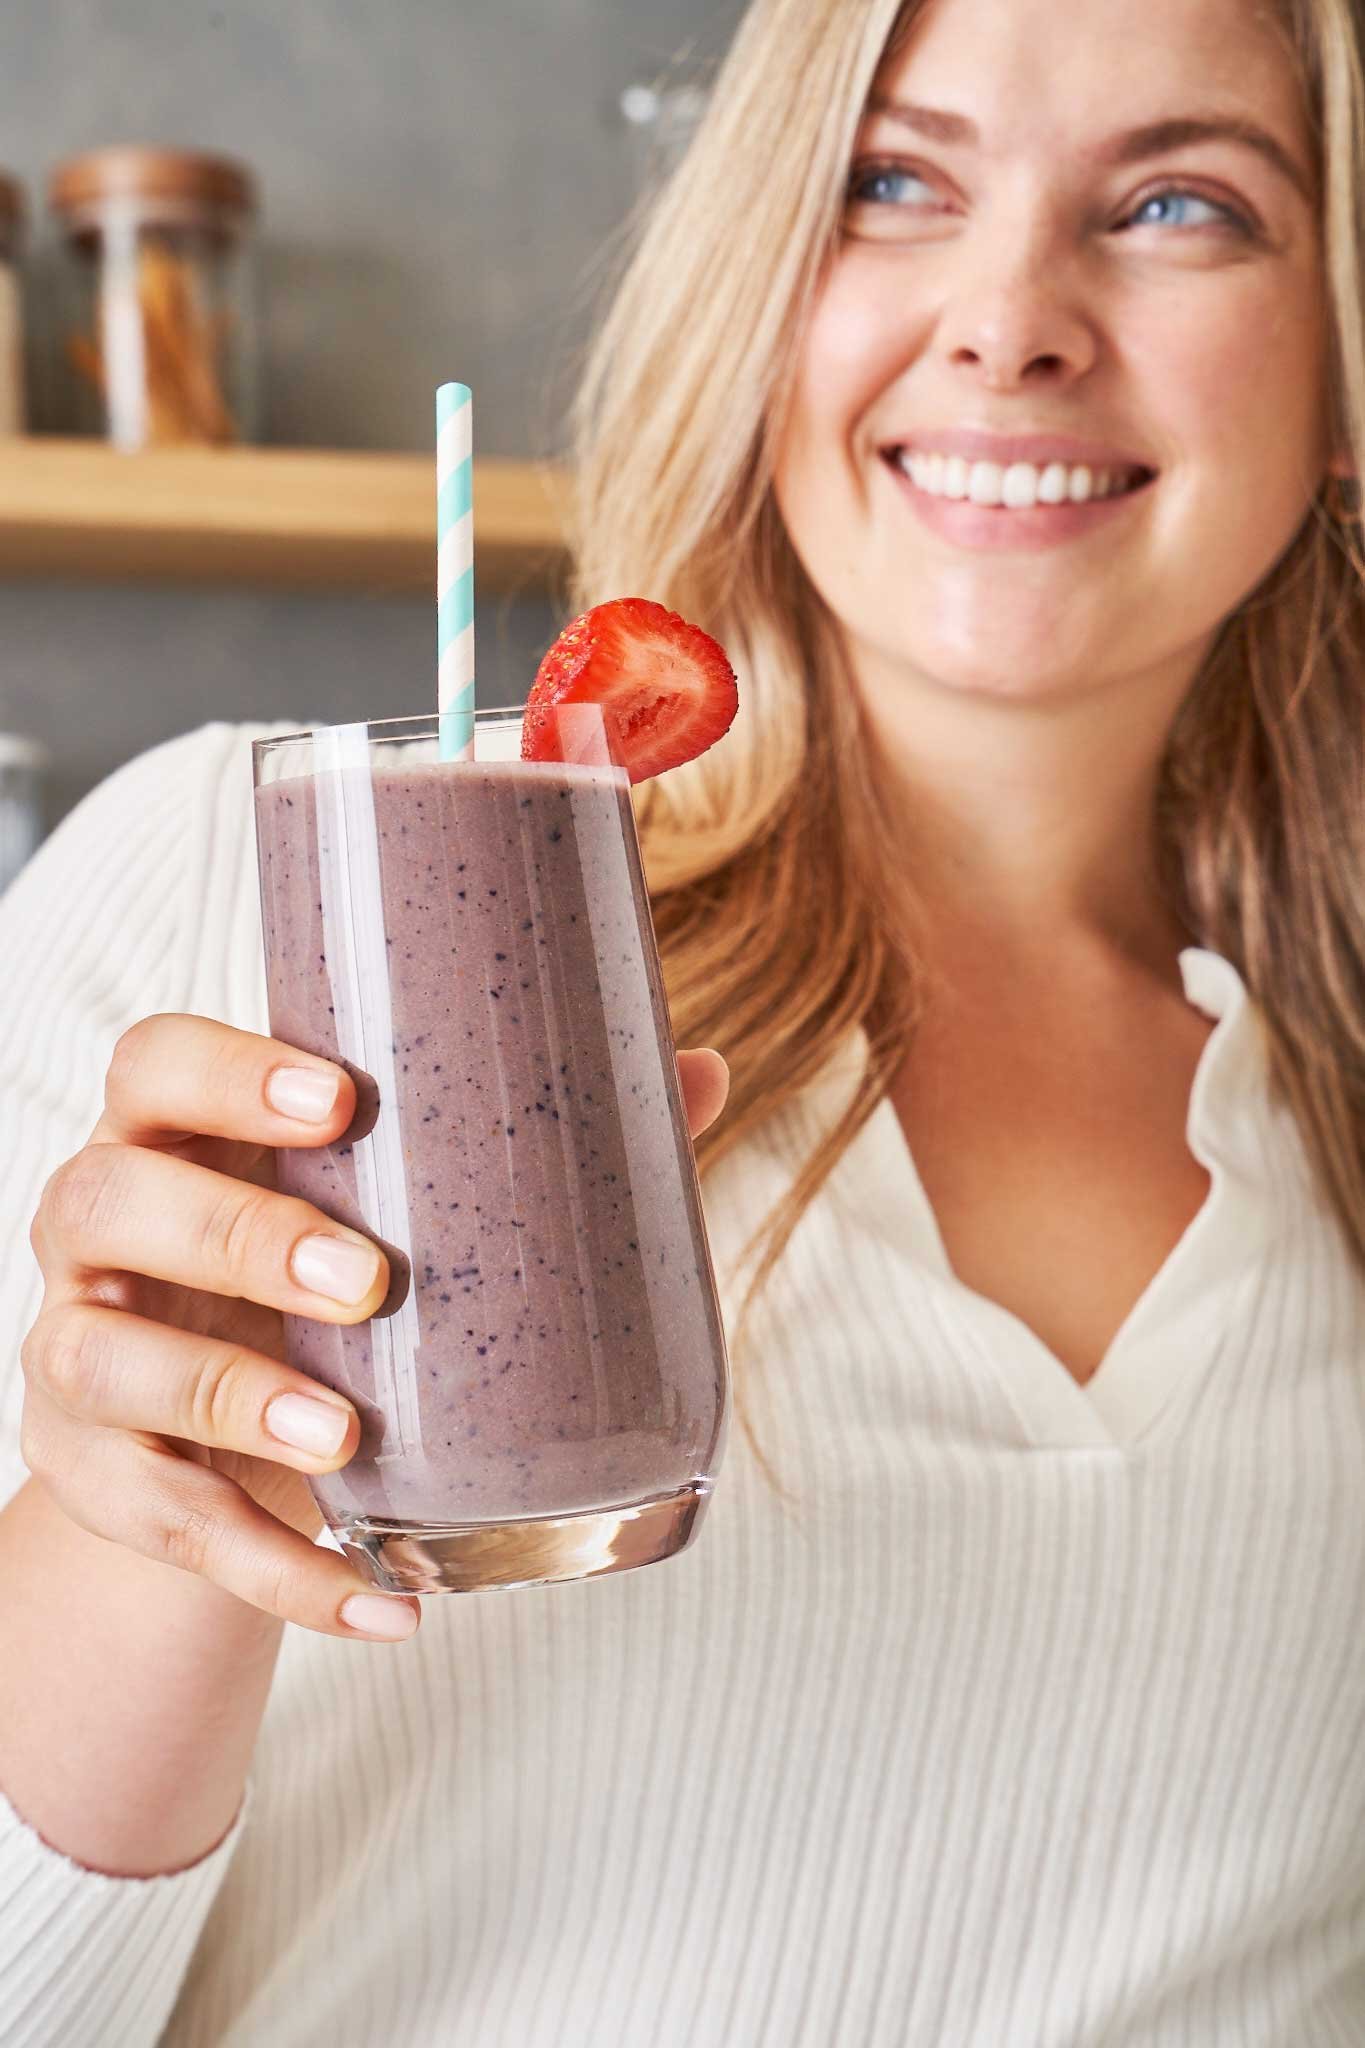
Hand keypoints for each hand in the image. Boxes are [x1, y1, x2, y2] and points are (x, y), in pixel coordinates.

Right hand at [20, 1015, 728, 1641]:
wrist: (227, 1438)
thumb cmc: (323, 1277)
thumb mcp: (398, 1207)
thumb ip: (532, 1142)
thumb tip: (706, 1070)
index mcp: (179, 1135)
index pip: (154, 1064)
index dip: (223, 1072)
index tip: (340, 1102)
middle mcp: (103, 1230)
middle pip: (111, 1201)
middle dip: (236, 1238)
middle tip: (366, 1280)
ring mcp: (80, 1354)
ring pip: (103, 1359)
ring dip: (227, 1398)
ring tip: (344, 1440)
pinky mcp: (93, 1477)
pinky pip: (163, 1530)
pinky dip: (278, 1573)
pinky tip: (387, 1602)